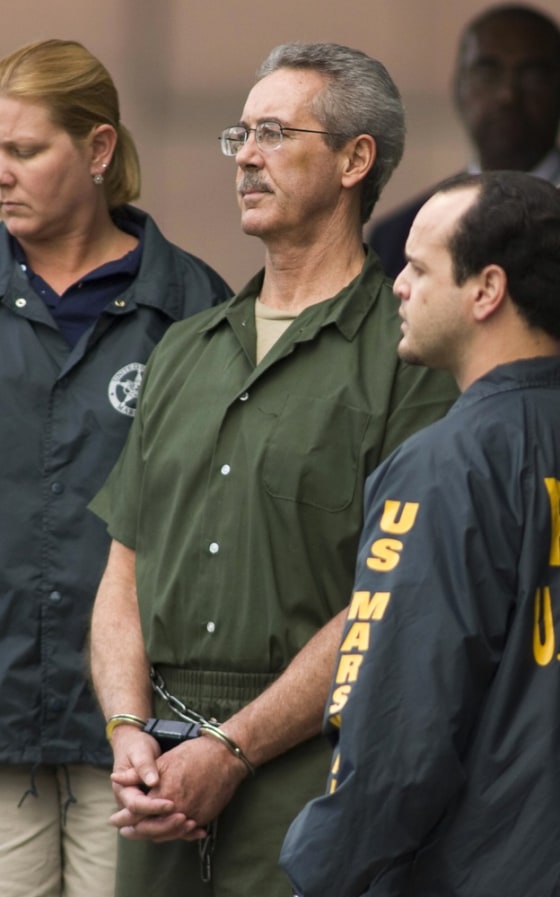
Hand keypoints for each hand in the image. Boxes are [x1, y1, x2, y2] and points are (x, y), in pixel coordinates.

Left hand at [111, 728, 248, 841]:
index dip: (123, 818)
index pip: (137, 814)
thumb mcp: (164, 760)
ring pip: (168, 834)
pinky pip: (185, 833)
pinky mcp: (204, 818)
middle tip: (126, 831)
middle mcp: (176, 810)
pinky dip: (175, 833)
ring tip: (145, 832)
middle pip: (150, 830)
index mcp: (163, 794)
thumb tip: (115, 779)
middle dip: (136, 831)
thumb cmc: (194, 754)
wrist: (226, 757)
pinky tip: (169, 831)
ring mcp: (192, 816)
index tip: (115, 820)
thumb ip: (137, 774)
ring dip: (155, 834)